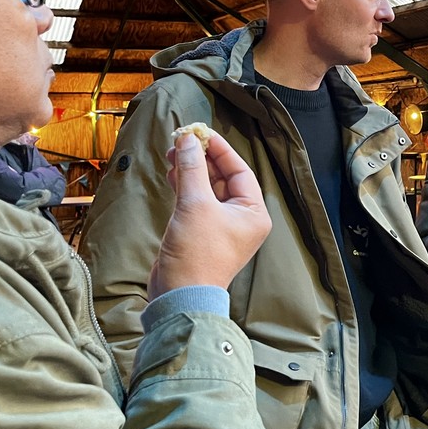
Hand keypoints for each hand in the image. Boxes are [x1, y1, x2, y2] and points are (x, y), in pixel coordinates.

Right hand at [149, 132, 270, 299]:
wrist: (180, 295)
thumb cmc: (196, 254)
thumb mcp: (195, 205)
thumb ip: (192, 169)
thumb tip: (187, 140)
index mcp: (254, 212)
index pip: (239, 170)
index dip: (219, 149)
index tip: (199, 133)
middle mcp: (243, 219)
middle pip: (224, 177)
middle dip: (202, 158)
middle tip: (181, 141)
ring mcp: (222, 226)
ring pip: (209, 188)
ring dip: (192, 170)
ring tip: (173, 154)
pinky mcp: (202, 232)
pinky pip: (198, 202)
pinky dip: (186, 187)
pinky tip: (174, 174)